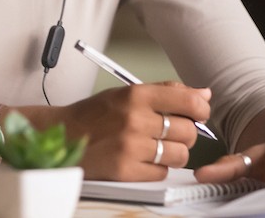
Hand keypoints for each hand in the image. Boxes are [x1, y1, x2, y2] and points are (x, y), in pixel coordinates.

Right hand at [52, 81, 211, 180]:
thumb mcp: (126, 93)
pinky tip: (142, 159)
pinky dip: (156, 168)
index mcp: (136, 95)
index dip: (200, 109)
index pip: (188, 101)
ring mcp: (130, 146)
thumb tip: (204, 94)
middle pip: (188, 131)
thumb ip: (166, 91)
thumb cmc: (94, 114)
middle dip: (184, 134)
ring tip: (156, 147)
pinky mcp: (125, 170)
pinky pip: (162, 172)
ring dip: (173, 153)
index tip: (198, 113)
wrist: (61, 135)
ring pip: (180, 155)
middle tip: (169, 133)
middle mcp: (135, 119)